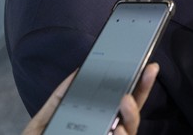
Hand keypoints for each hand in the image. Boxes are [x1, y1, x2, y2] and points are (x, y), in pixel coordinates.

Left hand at [22, 63, 158, 134]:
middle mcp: (107, 134)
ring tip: (125, 101)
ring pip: (129, 133)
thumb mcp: (45, 120)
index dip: (137, 84)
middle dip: (143, 92)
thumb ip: (61, 98)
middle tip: (146, 72)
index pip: (121, 103)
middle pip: (132, 115)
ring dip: (131, 116)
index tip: (147, 65)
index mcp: (97, 122)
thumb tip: (79, 72)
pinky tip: (116, 131)